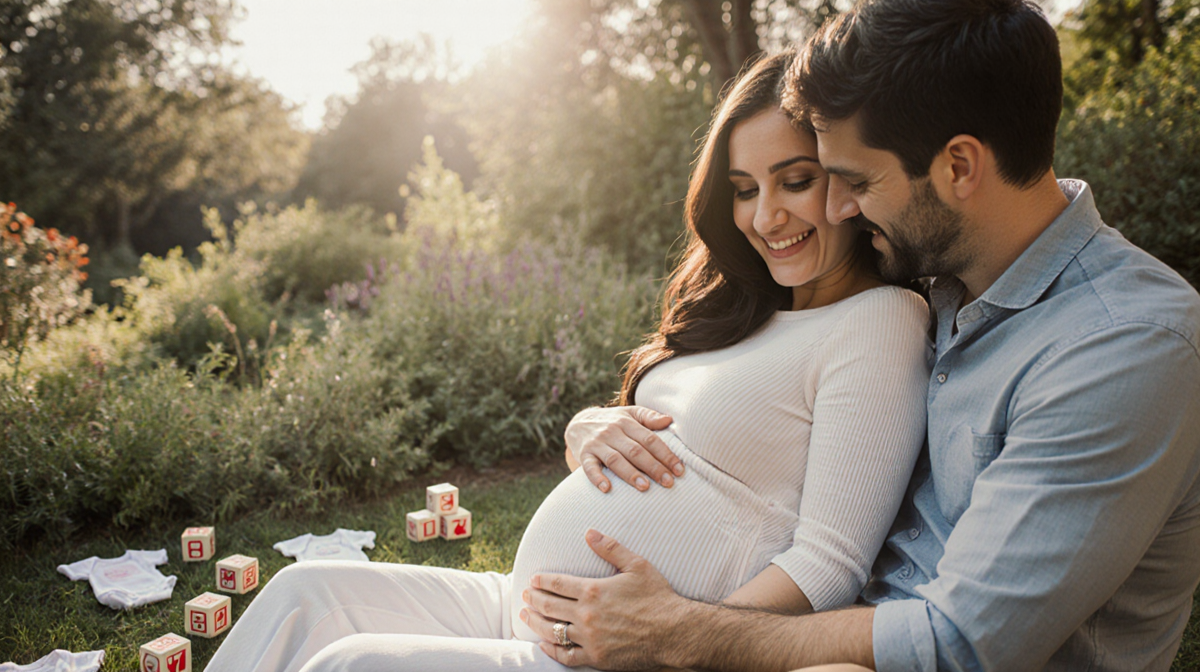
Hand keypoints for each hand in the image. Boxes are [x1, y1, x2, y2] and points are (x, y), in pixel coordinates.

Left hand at [520, 530, 699, 669]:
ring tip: (526, 616)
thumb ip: (611, 548)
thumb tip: (589, 532)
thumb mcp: (637, 565)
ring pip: (552, 631)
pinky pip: (566, 656)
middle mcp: (587, 615)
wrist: (675, 632)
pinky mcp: (596, 657)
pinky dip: (551, 651)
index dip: (542, 581)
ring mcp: (590, 638)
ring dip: (535, 622)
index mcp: (593, 590)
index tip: (533, 580)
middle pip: (549, 606)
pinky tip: (544, 645)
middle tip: (524, 596)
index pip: (557, 584)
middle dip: (533, 599)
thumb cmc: (658, 597)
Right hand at [565, 406, 680, 492]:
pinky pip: (589, 467)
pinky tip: (607, 488)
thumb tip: (670, 420)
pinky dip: (597, 478)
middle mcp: (612, 432)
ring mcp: (597, 444)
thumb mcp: (629, 413)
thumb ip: (649, 416)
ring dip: (630, 474)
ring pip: (615, 460)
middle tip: (668, 482)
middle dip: (653, 467)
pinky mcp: (584, 455)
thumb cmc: (611, 421)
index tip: (679, 470)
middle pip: (635, 451)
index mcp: (626, 422)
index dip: (666, 454)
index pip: (649, 439)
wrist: (578, 423)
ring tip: (645, 486)